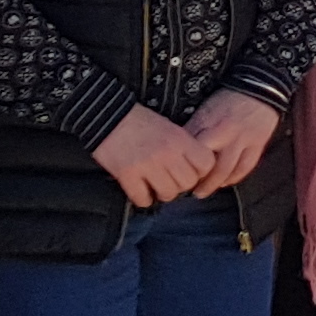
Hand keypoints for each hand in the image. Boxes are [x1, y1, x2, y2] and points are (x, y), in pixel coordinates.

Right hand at [92, 103, 212, 209]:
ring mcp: (147, 165)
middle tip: (170, 180)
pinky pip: (143, 199)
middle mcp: (167, 153)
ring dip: (162, 193)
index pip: (206, 164)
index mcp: (180, 139)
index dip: (200, 171)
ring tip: (155, 185)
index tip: (191, 171)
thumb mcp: (170, 128)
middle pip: (188, 183)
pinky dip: (142, 198)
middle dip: (180, 184)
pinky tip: (140, 189)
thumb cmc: (140, 122)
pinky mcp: (127, 175)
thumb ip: (184, 147)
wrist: (109, 116)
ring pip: (168, 194)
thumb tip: (196, 170)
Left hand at [182, 92, 281, 196]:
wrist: (258, 88)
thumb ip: (193, 129)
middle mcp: (228, 135)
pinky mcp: (258, 144)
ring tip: (204, 192)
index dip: (184, 166)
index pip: (195, 151)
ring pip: (229, 170)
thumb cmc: (227, 100)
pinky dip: (234, 178)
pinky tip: (225, 182)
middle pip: (212, 166)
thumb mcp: (205, 110)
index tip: (176, 174)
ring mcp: (245, 141)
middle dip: (200, 182)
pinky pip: (246, 167)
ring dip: (215, 184)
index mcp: (211, 125)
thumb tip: (179, 150)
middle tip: (189, 191)